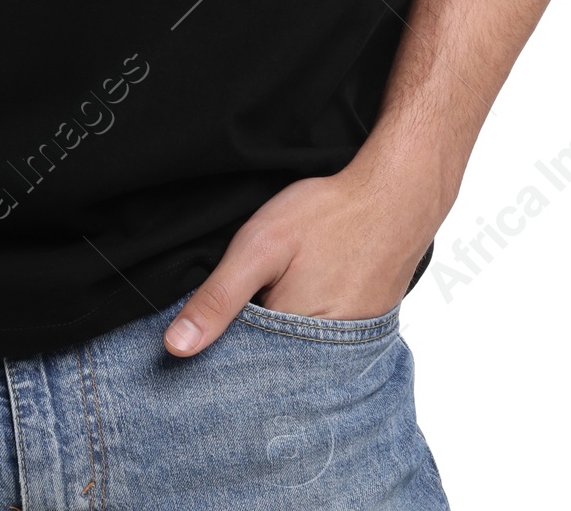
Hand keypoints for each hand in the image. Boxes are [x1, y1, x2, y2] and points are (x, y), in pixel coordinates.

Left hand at [163, 159, 444, 356]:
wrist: (394, 198)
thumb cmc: (328, 218)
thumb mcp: (259, 248)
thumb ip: (219, 298)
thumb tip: (176, 348)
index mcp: (292, 348)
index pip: (236, 372)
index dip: (211, 354)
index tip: (193, 335)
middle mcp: (324, 363)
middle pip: (265, 371)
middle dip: (241, 351)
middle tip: (238, 302)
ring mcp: (347, 352)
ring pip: (291, 361)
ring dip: (271, 342)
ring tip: (268, 298)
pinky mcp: (360, 335)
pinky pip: (318, 348)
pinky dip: (298, 333)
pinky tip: (291, 301)